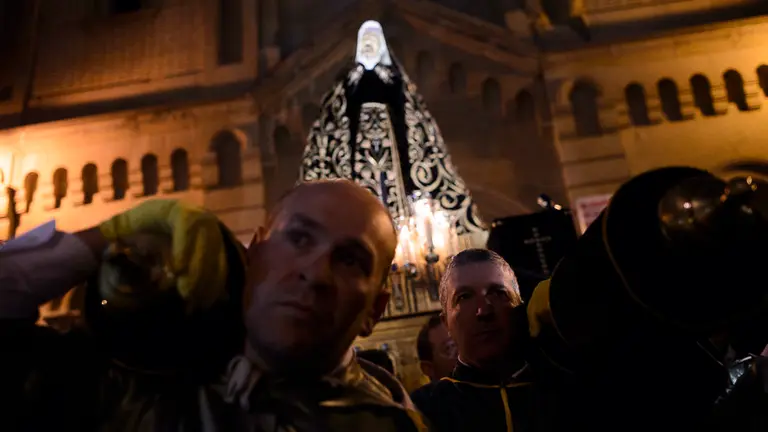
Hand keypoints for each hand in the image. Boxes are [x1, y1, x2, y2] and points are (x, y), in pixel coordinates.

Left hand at [99, 199, 227, 312]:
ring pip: (216, 258)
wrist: (164, 223)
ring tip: (196, 301)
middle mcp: (202, 221)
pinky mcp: (219, 250)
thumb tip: (108, 232)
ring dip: (208, 281)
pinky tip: (207, 301)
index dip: (185, 247)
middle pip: (206, 245)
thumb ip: (122, 227)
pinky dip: (215, 284)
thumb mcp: (134, 221)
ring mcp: (213, 236)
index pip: (187, 226)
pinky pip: (221, 267)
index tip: (177, 269)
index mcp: (180, 211)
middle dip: (198, 271)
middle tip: (186, 293)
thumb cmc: (146, 223)